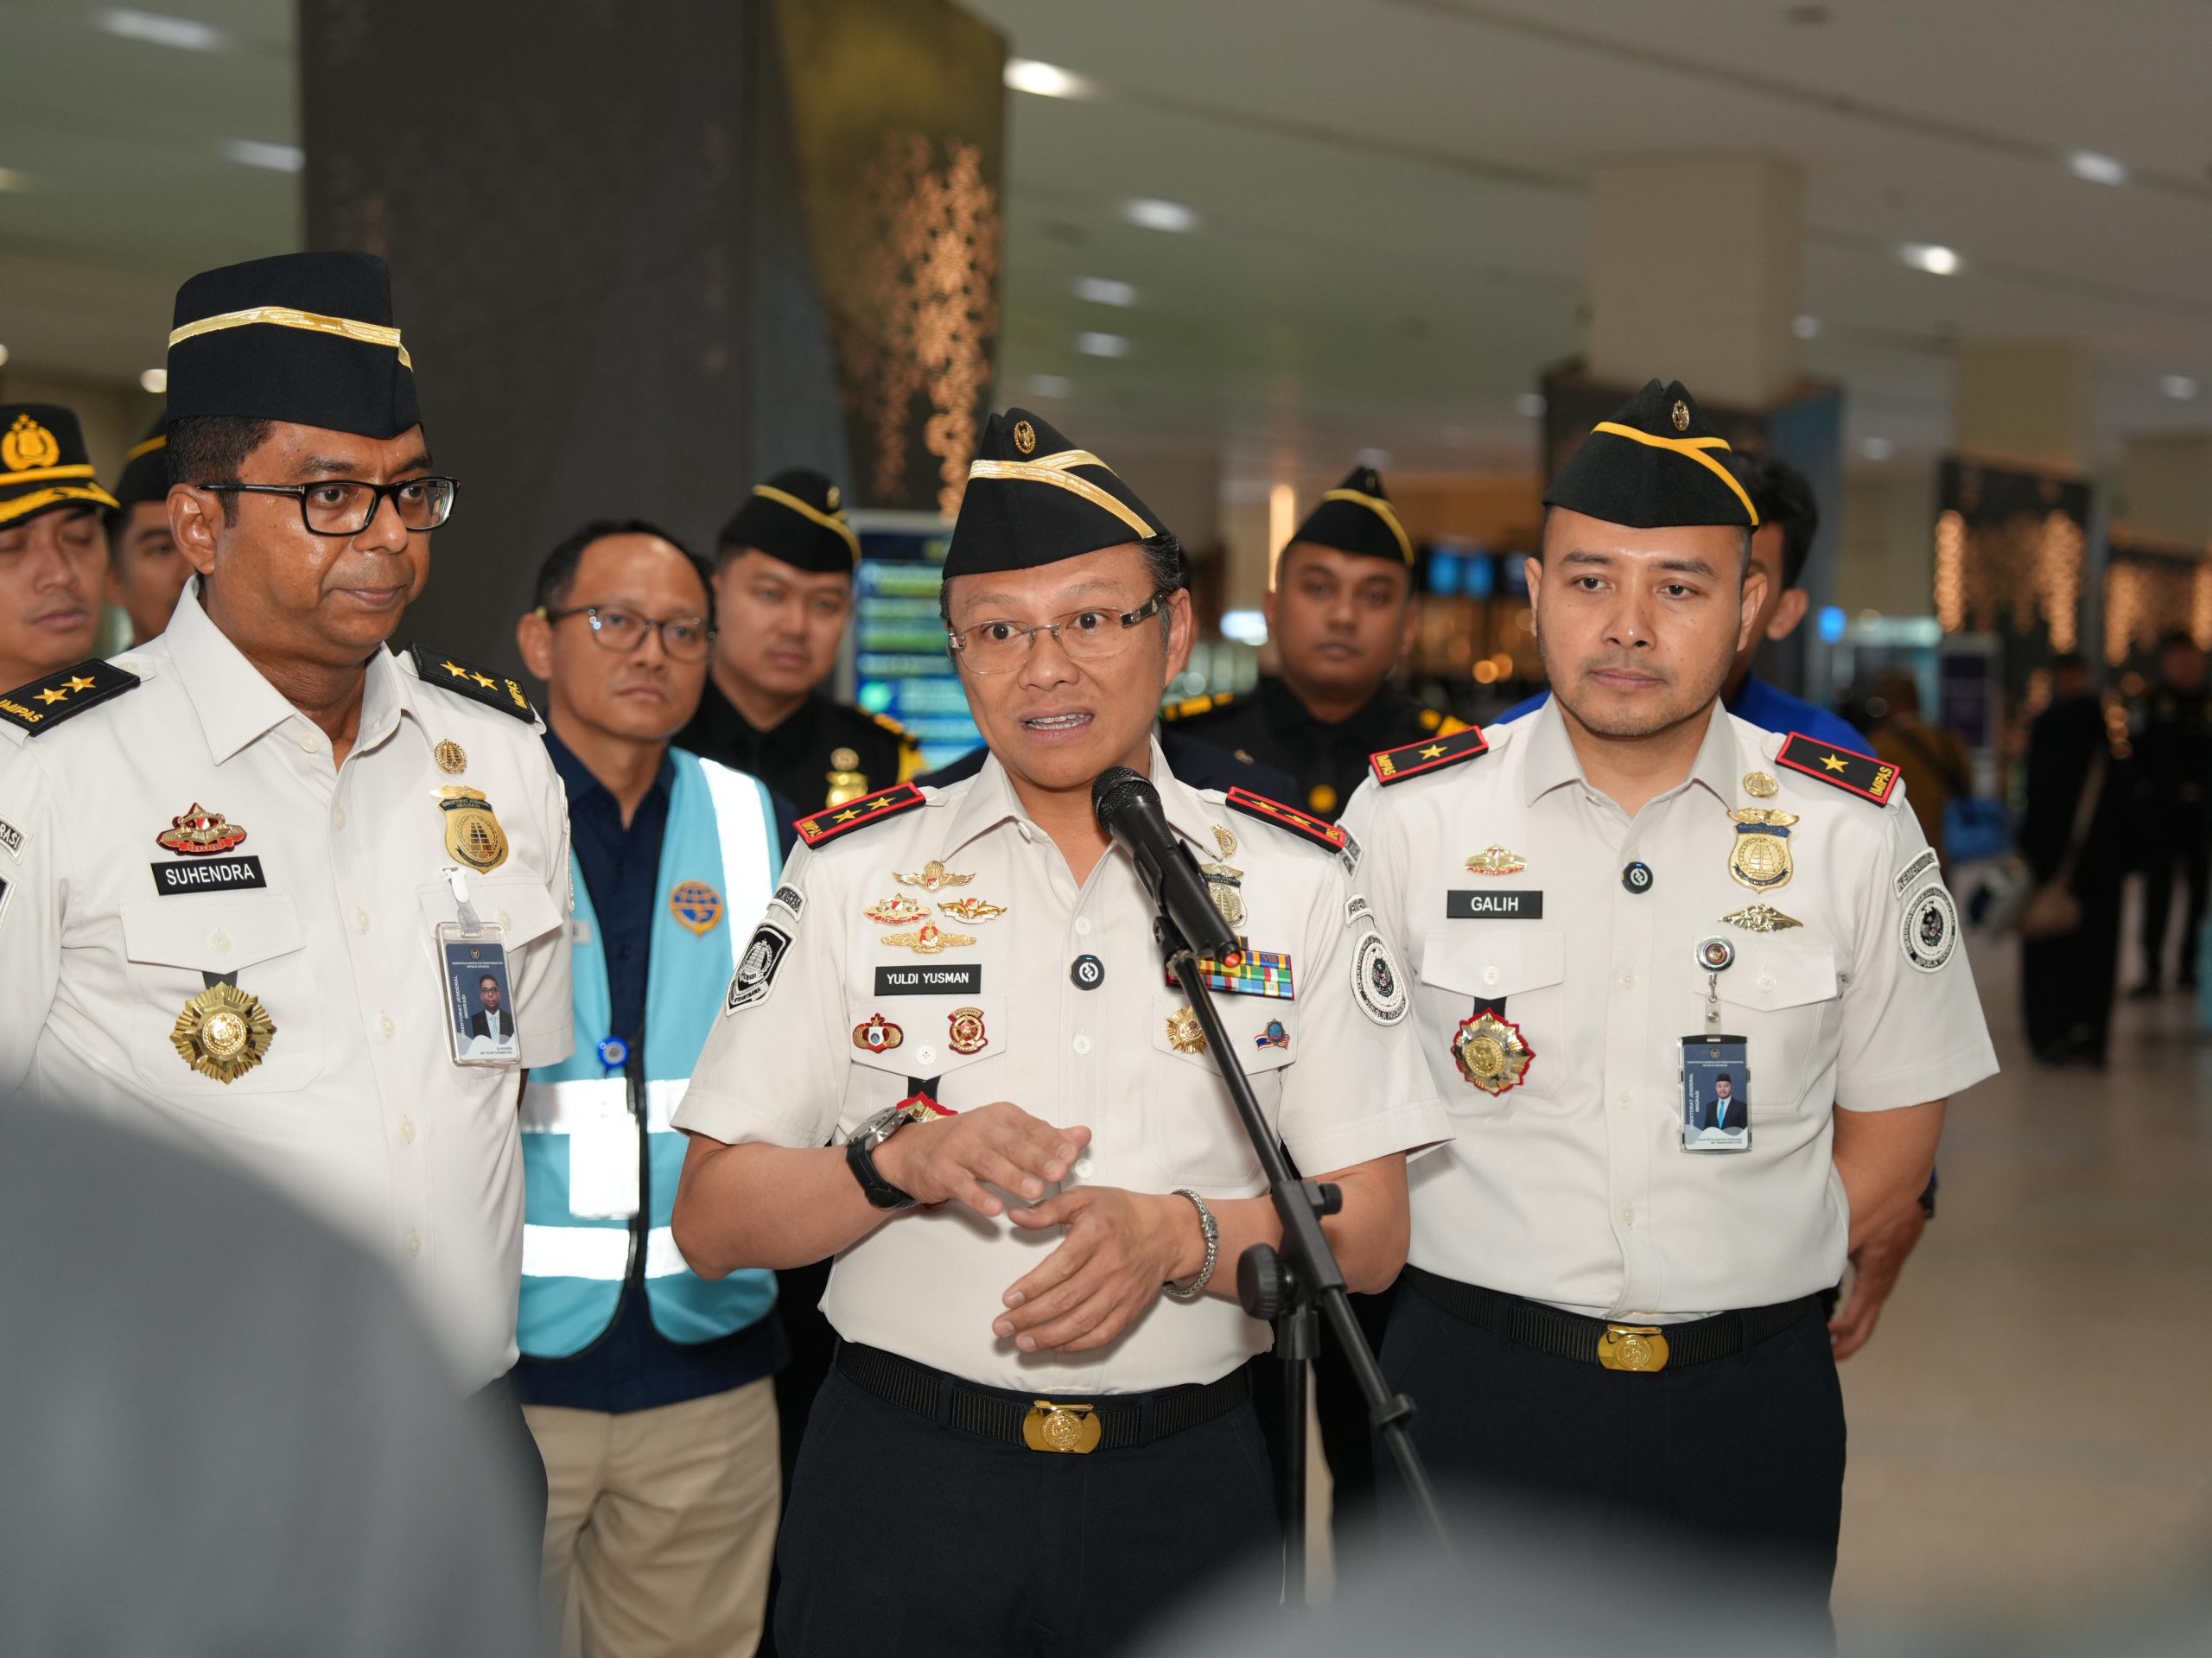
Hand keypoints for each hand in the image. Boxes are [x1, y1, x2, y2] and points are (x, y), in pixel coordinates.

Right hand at [870, 1101, 1089, 1219]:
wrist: (914, 1150)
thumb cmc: (968, 1143)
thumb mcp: (1007, 1134)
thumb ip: (1046, 1137)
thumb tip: (1083, 1135)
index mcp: (1002, 1117)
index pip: (1032, 1127)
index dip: (1053, 1141)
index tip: (1073, 1154)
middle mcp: (981, 1128)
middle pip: (1013, 1144)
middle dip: (1037, 1158)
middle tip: (1060, 1172)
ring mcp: (959, 1149)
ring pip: (989, 1163)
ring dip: (1013, 1177)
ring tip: (1035, 1192)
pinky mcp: (942, 1171)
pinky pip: (961, 1184)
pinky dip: (978, 1196)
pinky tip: (995, 1208)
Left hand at [993, 1188, 1195, 1353]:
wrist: (1167, 1233)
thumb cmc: (1120, 1213)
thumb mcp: (1084, 1198)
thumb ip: (1048, 1208)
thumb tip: (1014, 1215)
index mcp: (1097, 1235)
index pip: (1061, 1266)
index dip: (1033, 1286)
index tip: (1007, 1299)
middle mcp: (1111, 1266)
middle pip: (1067, 1299)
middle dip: (1030, 1317)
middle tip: (1001, 1327)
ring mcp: (1122, 1291)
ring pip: (1083, 1322)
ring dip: (1049, 1337)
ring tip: (1021, 1343)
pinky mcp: (1130, 1310)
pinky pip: (1103, 1334)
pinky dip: (1078, 1344)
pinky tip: (1055, 1346)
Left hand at [1829, 1201, 1927, 1359]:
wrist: (1900, 1191)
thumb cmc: (1873, 1209)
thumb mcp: (1850, 1230)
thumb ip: (1830, 1248)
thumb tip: (1805, 1264)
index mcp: (1875, 1276)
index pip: (1859, 1315)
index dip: (1842, 1331)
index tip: (1825, 1338)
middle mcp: (1883, 1281)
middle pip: (1867, 1322)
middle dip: (1849, 1342)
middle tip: (1831, 1356)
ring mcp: (1886, 1275)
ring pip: (1871, 1311)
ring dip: (1854, 1328)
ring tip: (1834, 1340)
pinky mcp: (1884, 1266)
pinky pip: (1872, 1297)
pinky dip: (1859, 1311)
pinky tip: (1845, 1313)